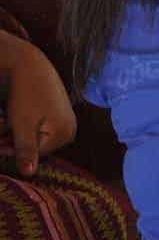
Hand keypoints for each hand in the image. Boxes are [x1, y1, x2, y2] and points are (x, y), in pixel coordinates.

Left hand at [1, 34, 76, 175]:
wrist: (29, 64)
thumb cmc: (26, 94)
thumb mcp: (22, 125)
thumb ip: (26, 150)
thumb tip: (29, 175)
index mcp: (65, 135)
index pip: (34, 156)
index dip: (13, 149)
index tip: (2, 135)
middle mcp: (70, 130)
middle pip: (36, 148)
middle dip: (16, 140)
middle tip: (5, 123)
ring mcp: (66, 121)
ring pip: (35, 138)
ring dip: (18, 133)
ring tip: (9, 118)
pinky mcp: (58, 114)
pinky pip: (39, 129)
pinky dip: (24, 125)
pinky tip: (16, 114)